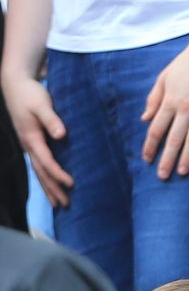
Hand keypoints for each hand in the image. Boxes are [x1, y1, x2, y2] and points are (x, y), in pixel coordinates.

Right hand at [3, 78, 72, 206]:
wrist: (16, 85)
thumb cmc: (31, 93)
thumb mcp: (42, 104)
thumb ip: (52, 119)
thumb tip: (61, 135)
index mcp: (32, 138)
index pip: (47, 162)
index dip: (59, 174)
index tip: (72, 184)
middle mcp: (29, 145)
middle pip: (41, 173)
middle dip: (53, 189)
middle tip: (66, 205)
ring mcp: (28, 145)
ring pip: (38, 172)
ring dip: (48, 188)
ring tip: (59, 204)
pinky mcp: (31, 142)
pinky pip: (38, 165)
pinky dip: (45, 178)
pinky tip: (51, 186)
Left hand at [140, 40, 188, 178]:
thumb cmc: (186, 63)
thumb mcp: (164, 77)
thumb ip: (154, 98)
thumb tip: (145, 119)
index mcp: (170, 100)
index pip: (156, 129)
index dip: (150, 146)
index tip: (146, 159)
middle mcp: (185, 108)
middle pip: (174, 139)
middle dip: (167, 159)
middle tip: (163, 176)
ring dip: (186, 157)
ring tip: (182, 172)